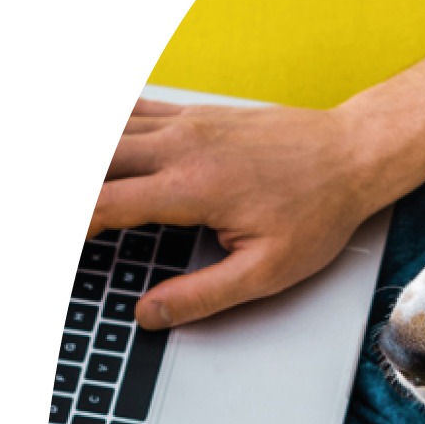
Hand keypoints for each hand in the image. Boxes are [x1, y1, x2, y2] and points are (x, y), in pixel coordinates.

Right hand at [93, 98, 388, 328]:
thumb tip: (152, 314)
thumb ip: (203, 294)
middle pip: (96, 159)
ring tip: (85, 199)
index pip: (101, 202)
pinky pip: (132, 109)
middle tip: (75, 229)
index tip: (71, 252)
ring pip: (109, 130)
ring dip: (90, 162)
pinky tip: (105, 150)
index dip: (76, 227)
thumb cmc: (319, 210)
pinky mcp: (193, 112)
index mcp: (193, 188)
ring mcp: (185, 122)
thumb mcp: (269, 271)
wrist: (354, 154)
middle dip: (77, 195)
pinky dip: (109, 130)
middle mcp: (181, 146)